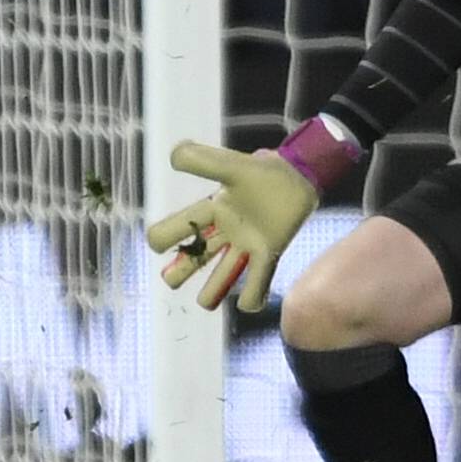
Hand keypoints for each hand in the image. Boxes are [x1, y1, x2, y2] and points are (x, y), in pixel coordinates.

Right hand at [144, 140, 318, 312]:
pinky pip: (256, 283)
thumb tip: (172, 158)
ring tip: (205, 301)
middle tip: (173, 279)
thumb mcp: (231, 165)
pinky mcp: (268, 255)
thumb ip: (203, 160)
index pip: (174, 228)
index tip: (160, 242)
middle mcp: (222, 232)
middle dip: (178, 273)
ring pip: (219, 277)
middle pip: (191, 260)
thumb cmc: (265, 171)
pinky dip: (251, 298)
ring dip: (210, 293)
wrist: (299, 177)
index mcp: (209, 211)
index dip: (161, 237)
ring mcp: (244, 246)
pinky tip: (247, 303)